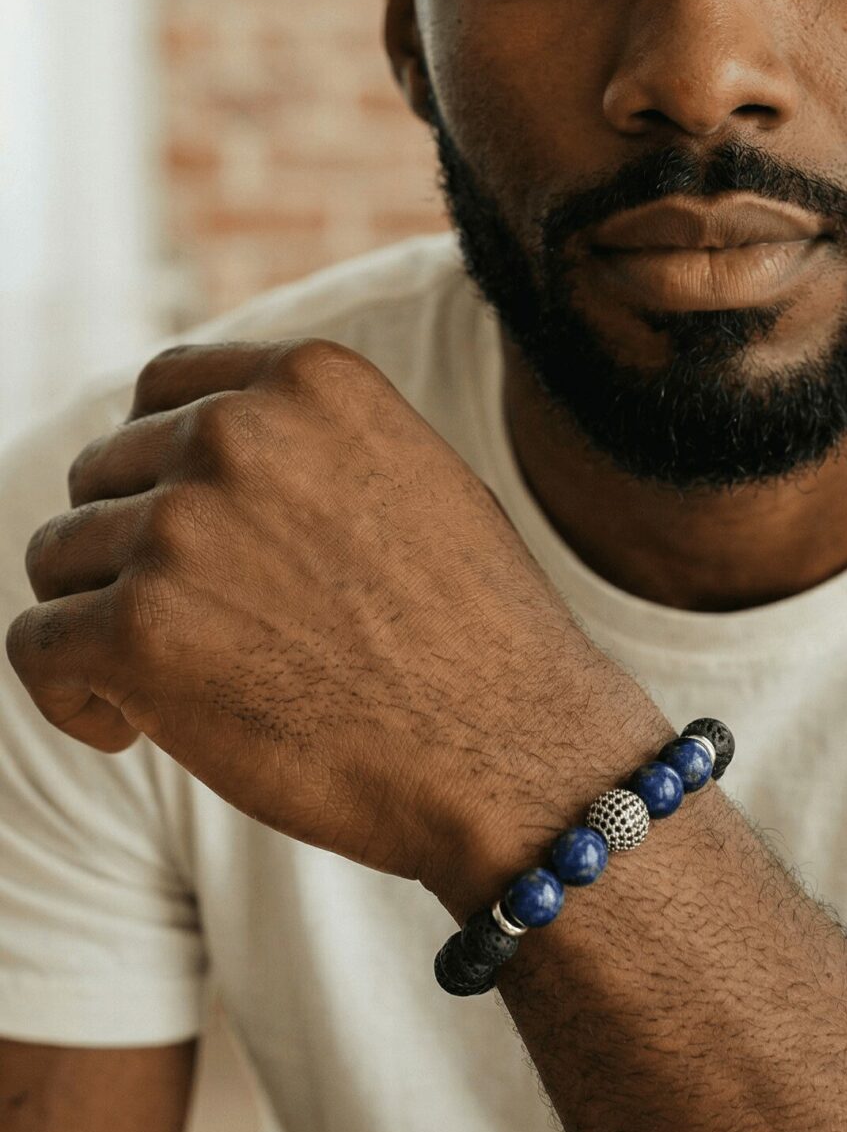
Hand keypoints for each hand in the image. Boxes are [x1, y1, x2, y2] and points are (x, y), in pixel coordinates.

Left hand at [6, 339, 654, 891]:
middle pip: (102, 474)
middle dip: (132, 552)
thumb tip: (196, 453)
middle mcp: (235, 430)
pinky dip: (68, 694)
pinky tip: (128, 728)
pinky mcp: (136, 629)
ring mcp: (180, 526)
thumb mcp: (411, 479)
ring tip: (172, 687)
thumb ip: (306, 447)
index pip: (161, 389)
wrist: (514, 752)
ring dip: (100, 622)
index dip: (160, 469)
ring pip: (60, 558)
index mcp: (308, 379)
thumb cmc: (476, 637)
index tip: (195, 542)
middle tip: (200, 634)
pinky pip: (37, 646)